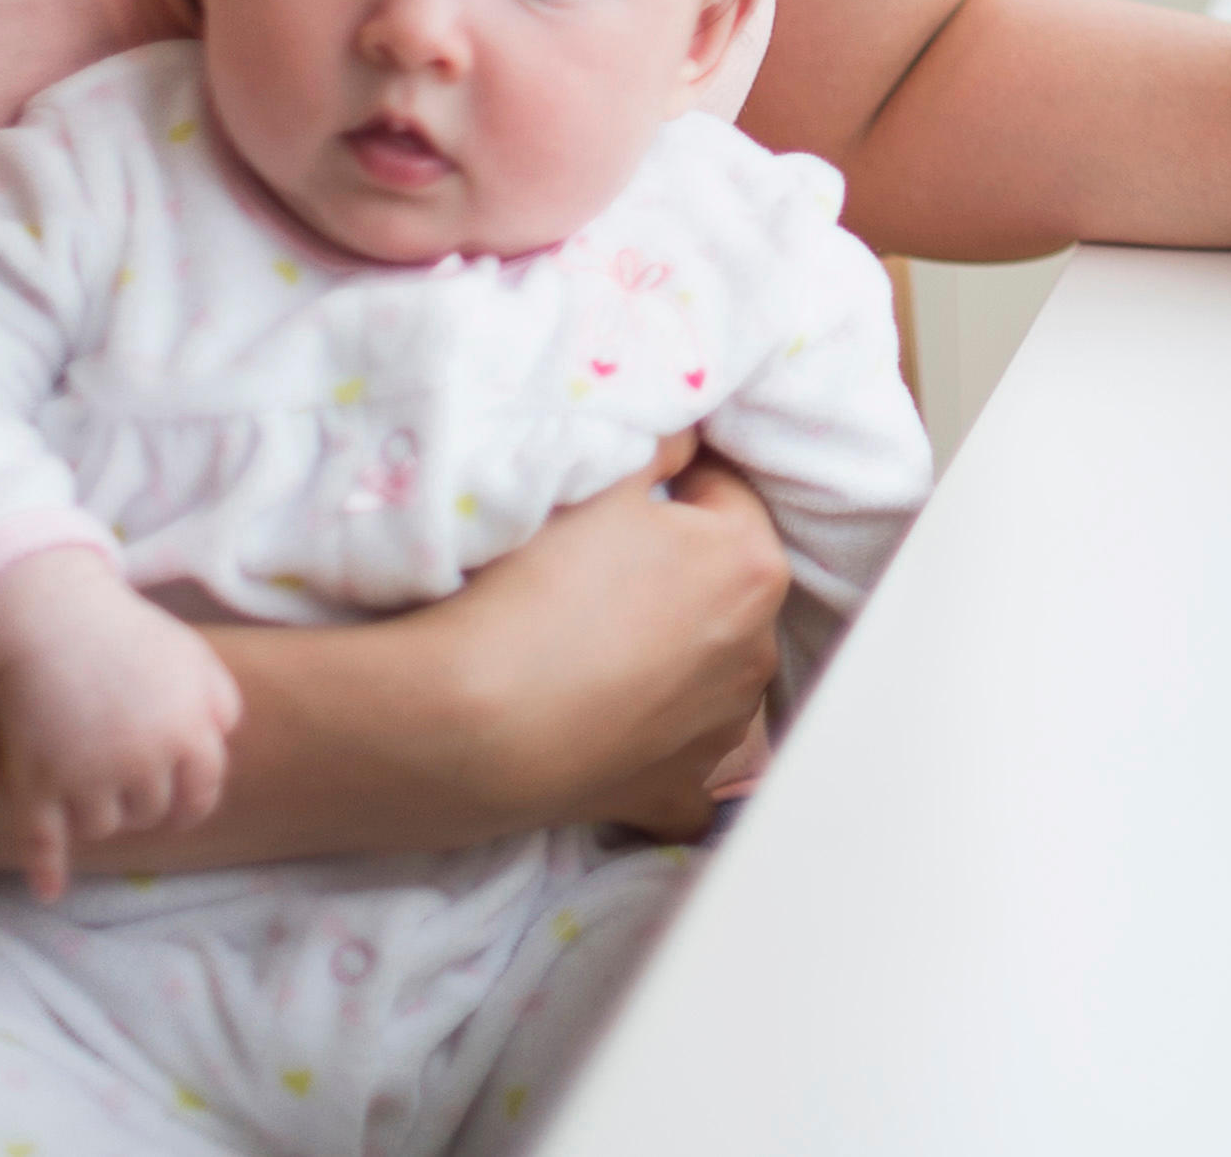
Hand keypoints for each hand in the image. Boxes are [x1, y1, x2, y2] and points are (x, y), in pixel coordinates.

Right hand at [0, 550, 237, 900]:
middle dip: (140, 799)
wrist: (49, 619)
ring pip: (102, 828)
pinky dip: (45, 869)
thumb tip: (225, 743)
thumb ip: (221, 702)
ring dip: (96, 813)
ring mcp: (87, 776)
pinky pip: (42, 839)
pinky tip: (48, 892)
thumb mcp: (194, 659)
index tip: (177, 808)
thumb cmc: (128, 636)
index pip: (200, 795)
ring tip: (85, 778)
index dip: (188, 804)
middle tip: (119, 769)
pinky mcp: (36, 782)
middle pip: (150, 814)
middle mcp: (142, 762)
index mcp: (188, 733)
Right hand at [429, 439, 786, 840]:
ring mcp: (720, 732)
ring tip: (596, 648)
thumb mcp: (598, 484)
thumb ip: (661, 447)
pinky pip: (685, 768)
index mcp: (751, 565)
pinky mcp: (676, 793)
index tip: (624, 499)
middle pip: (724, 587)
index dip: (673, 487)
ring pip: (710, 673)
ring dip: (675, 657)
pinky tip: (618, 734)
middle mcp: (755, 652)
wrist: (474, 723)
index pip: (725, 494)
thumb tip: (689, 438)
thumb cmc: (537, 590)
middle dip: (679, 573)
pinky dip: (660, 750)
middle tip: (599, 574)